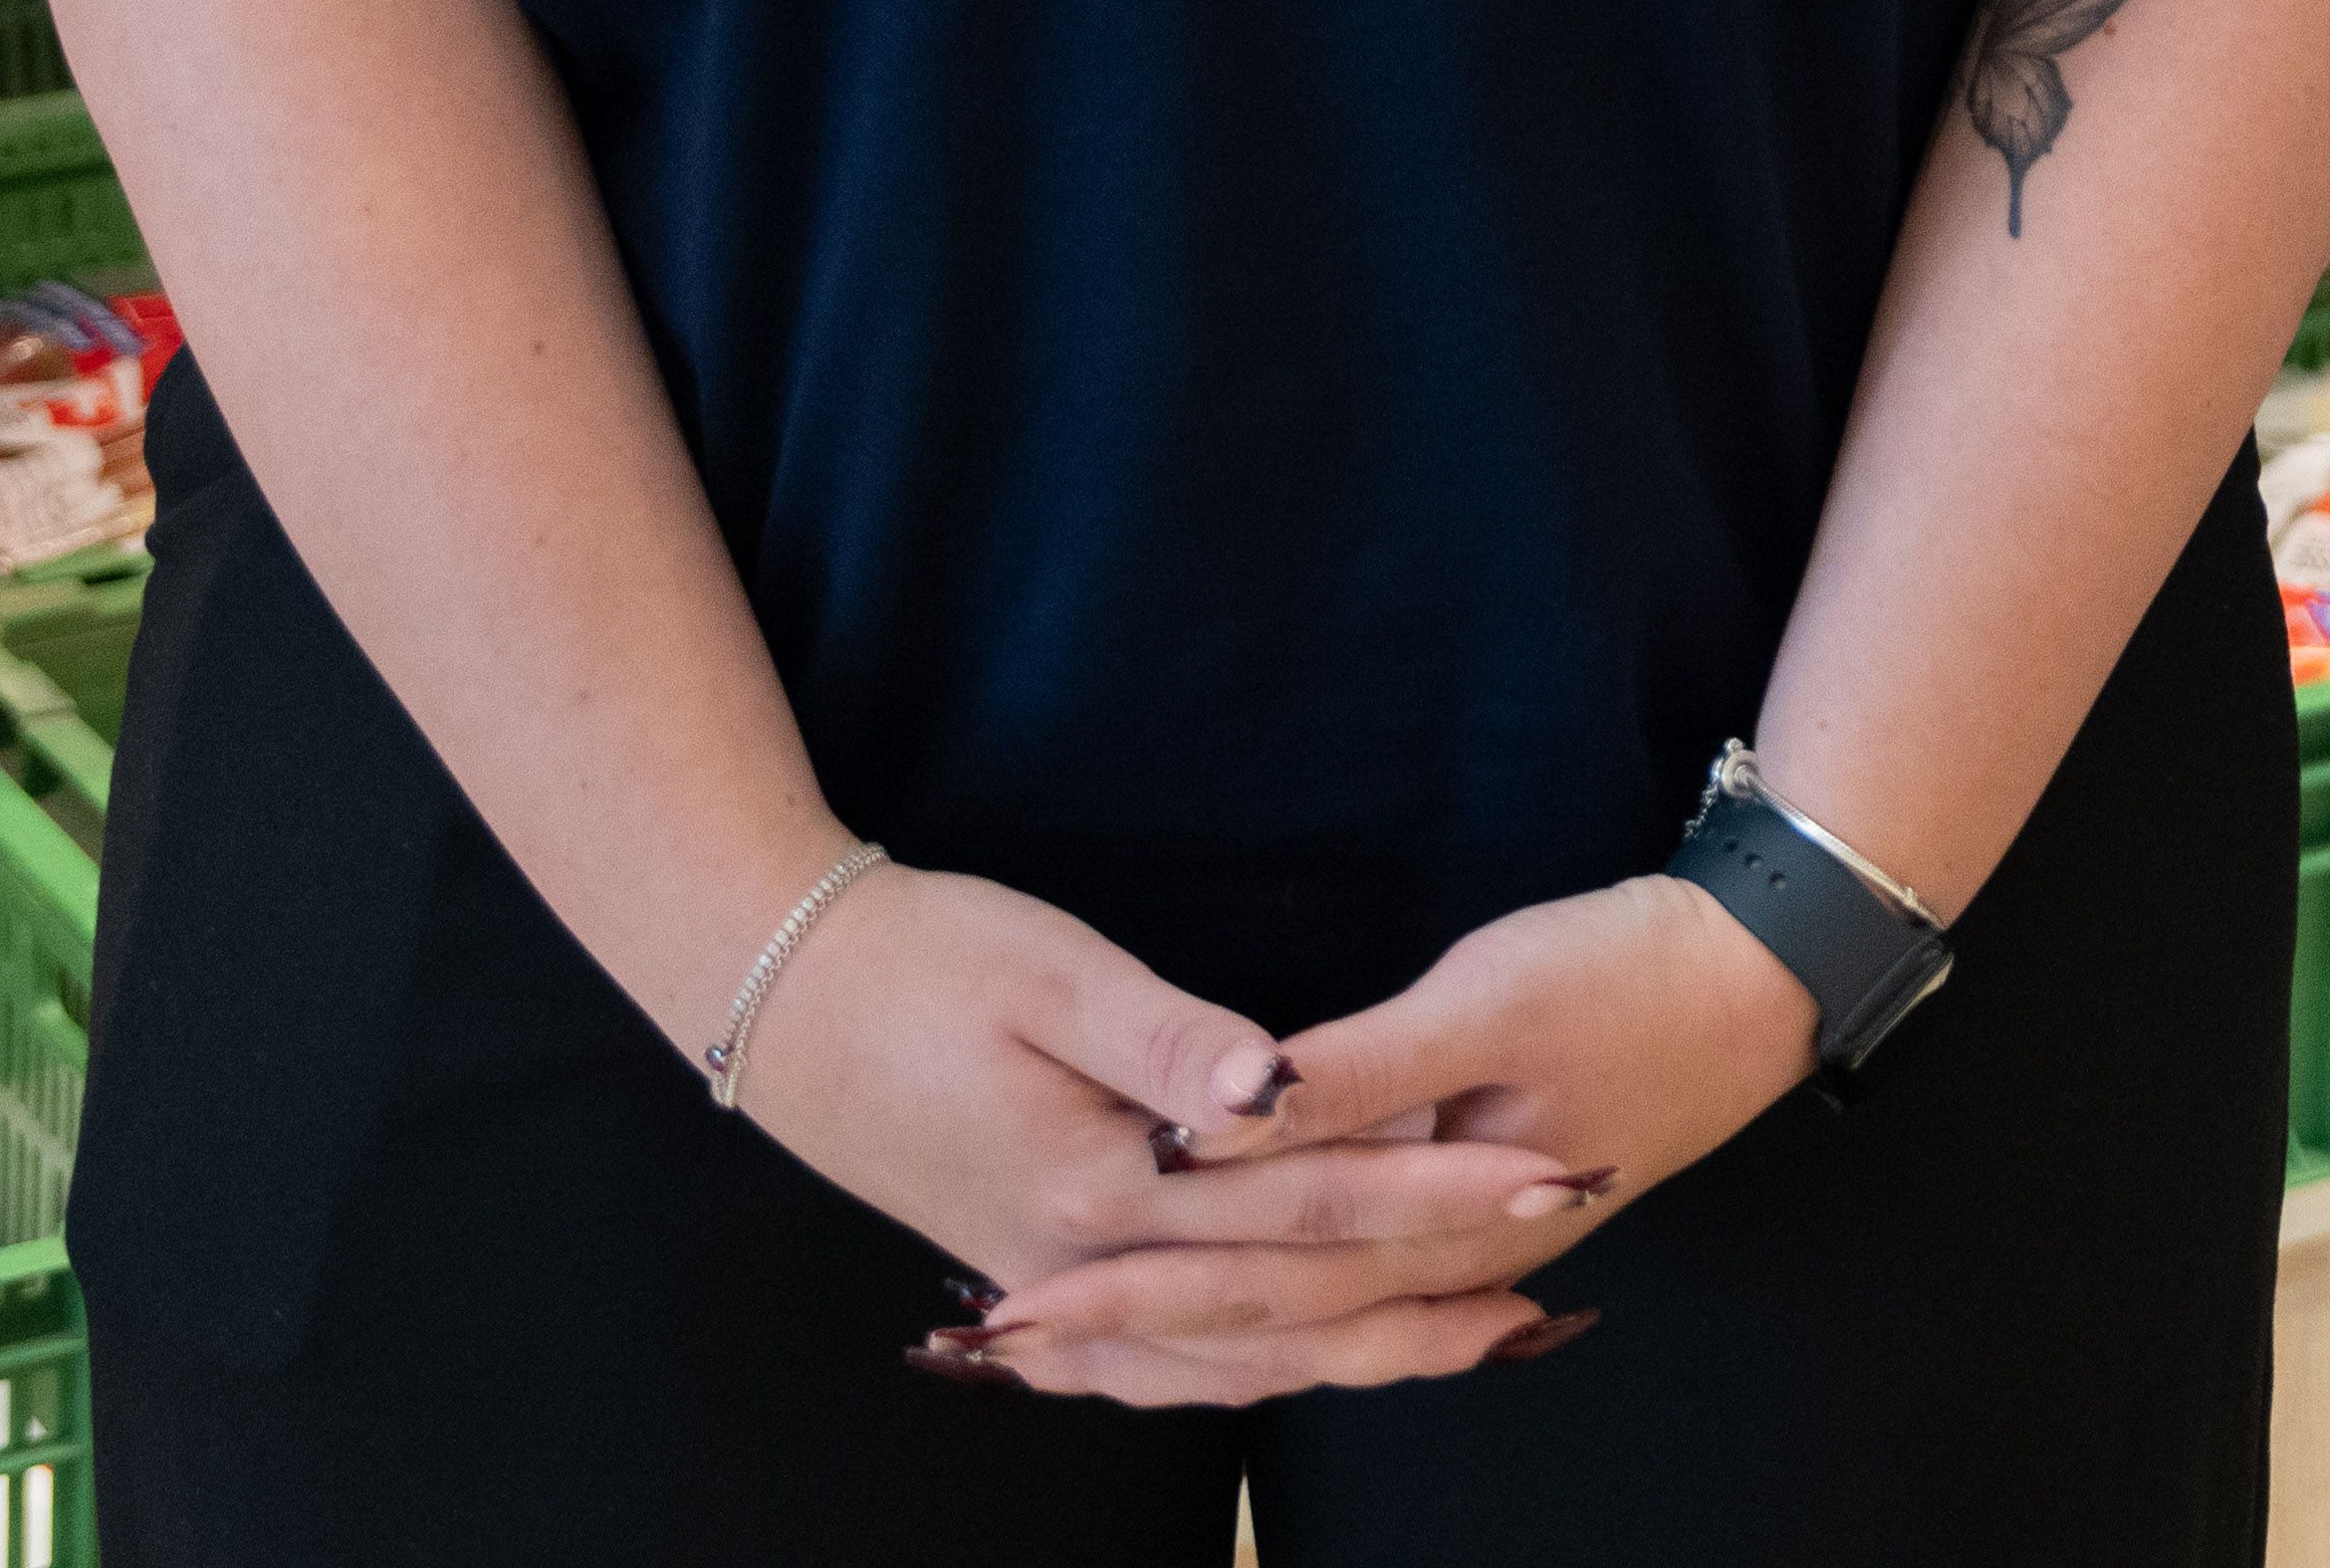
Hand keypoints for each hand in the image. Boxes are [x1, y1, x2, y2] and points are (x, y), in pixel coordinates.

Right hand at [702, 861, 1551, 1350]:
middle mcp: (1082, 1268)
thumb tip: (1277, 1088)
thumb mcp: (1046, 972)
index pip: (1305, 1202)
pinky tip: (1303, 1365)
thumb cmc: (920, 960)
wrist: (782, 997)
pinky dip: (1246, 1369)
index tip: (1539, 1174)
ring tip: (1468, 1341)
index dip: (1429, 1192)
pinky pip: (1162, 1362)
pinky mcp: (1038, 1279)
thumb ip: (1167, 1040)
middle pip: (1285, 1306)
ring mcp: (1054, 1288)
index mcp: (1099, 1191)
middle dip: (1426, 1293)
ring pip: (1229, 1359)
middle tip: (1547, 1278)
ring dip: (1353, 1351)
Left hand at [945, 880, 1811, 1404]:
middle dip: (1121, 1338)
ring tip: (1068, 1352)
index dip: (1121, 1293)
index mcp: (1433, 1225)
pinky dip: (1262, 1318)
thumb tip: (1225, 1118)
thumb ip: (1353, 1073)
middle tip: (993, 1345)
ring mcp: (1465, 1253)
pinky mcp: (1477, 1218)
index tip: (1011, 1306)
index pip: (1246, 1281)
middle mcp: (1441, 1268)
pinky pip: (1345, 1299)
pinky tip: (1222, 1312)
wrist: (1768, 977)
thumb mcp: (1489, 1000)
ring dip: (1181, 1341)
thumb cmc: (1631, 974)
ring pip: (1298, 1330)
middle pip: (1255, 1325)